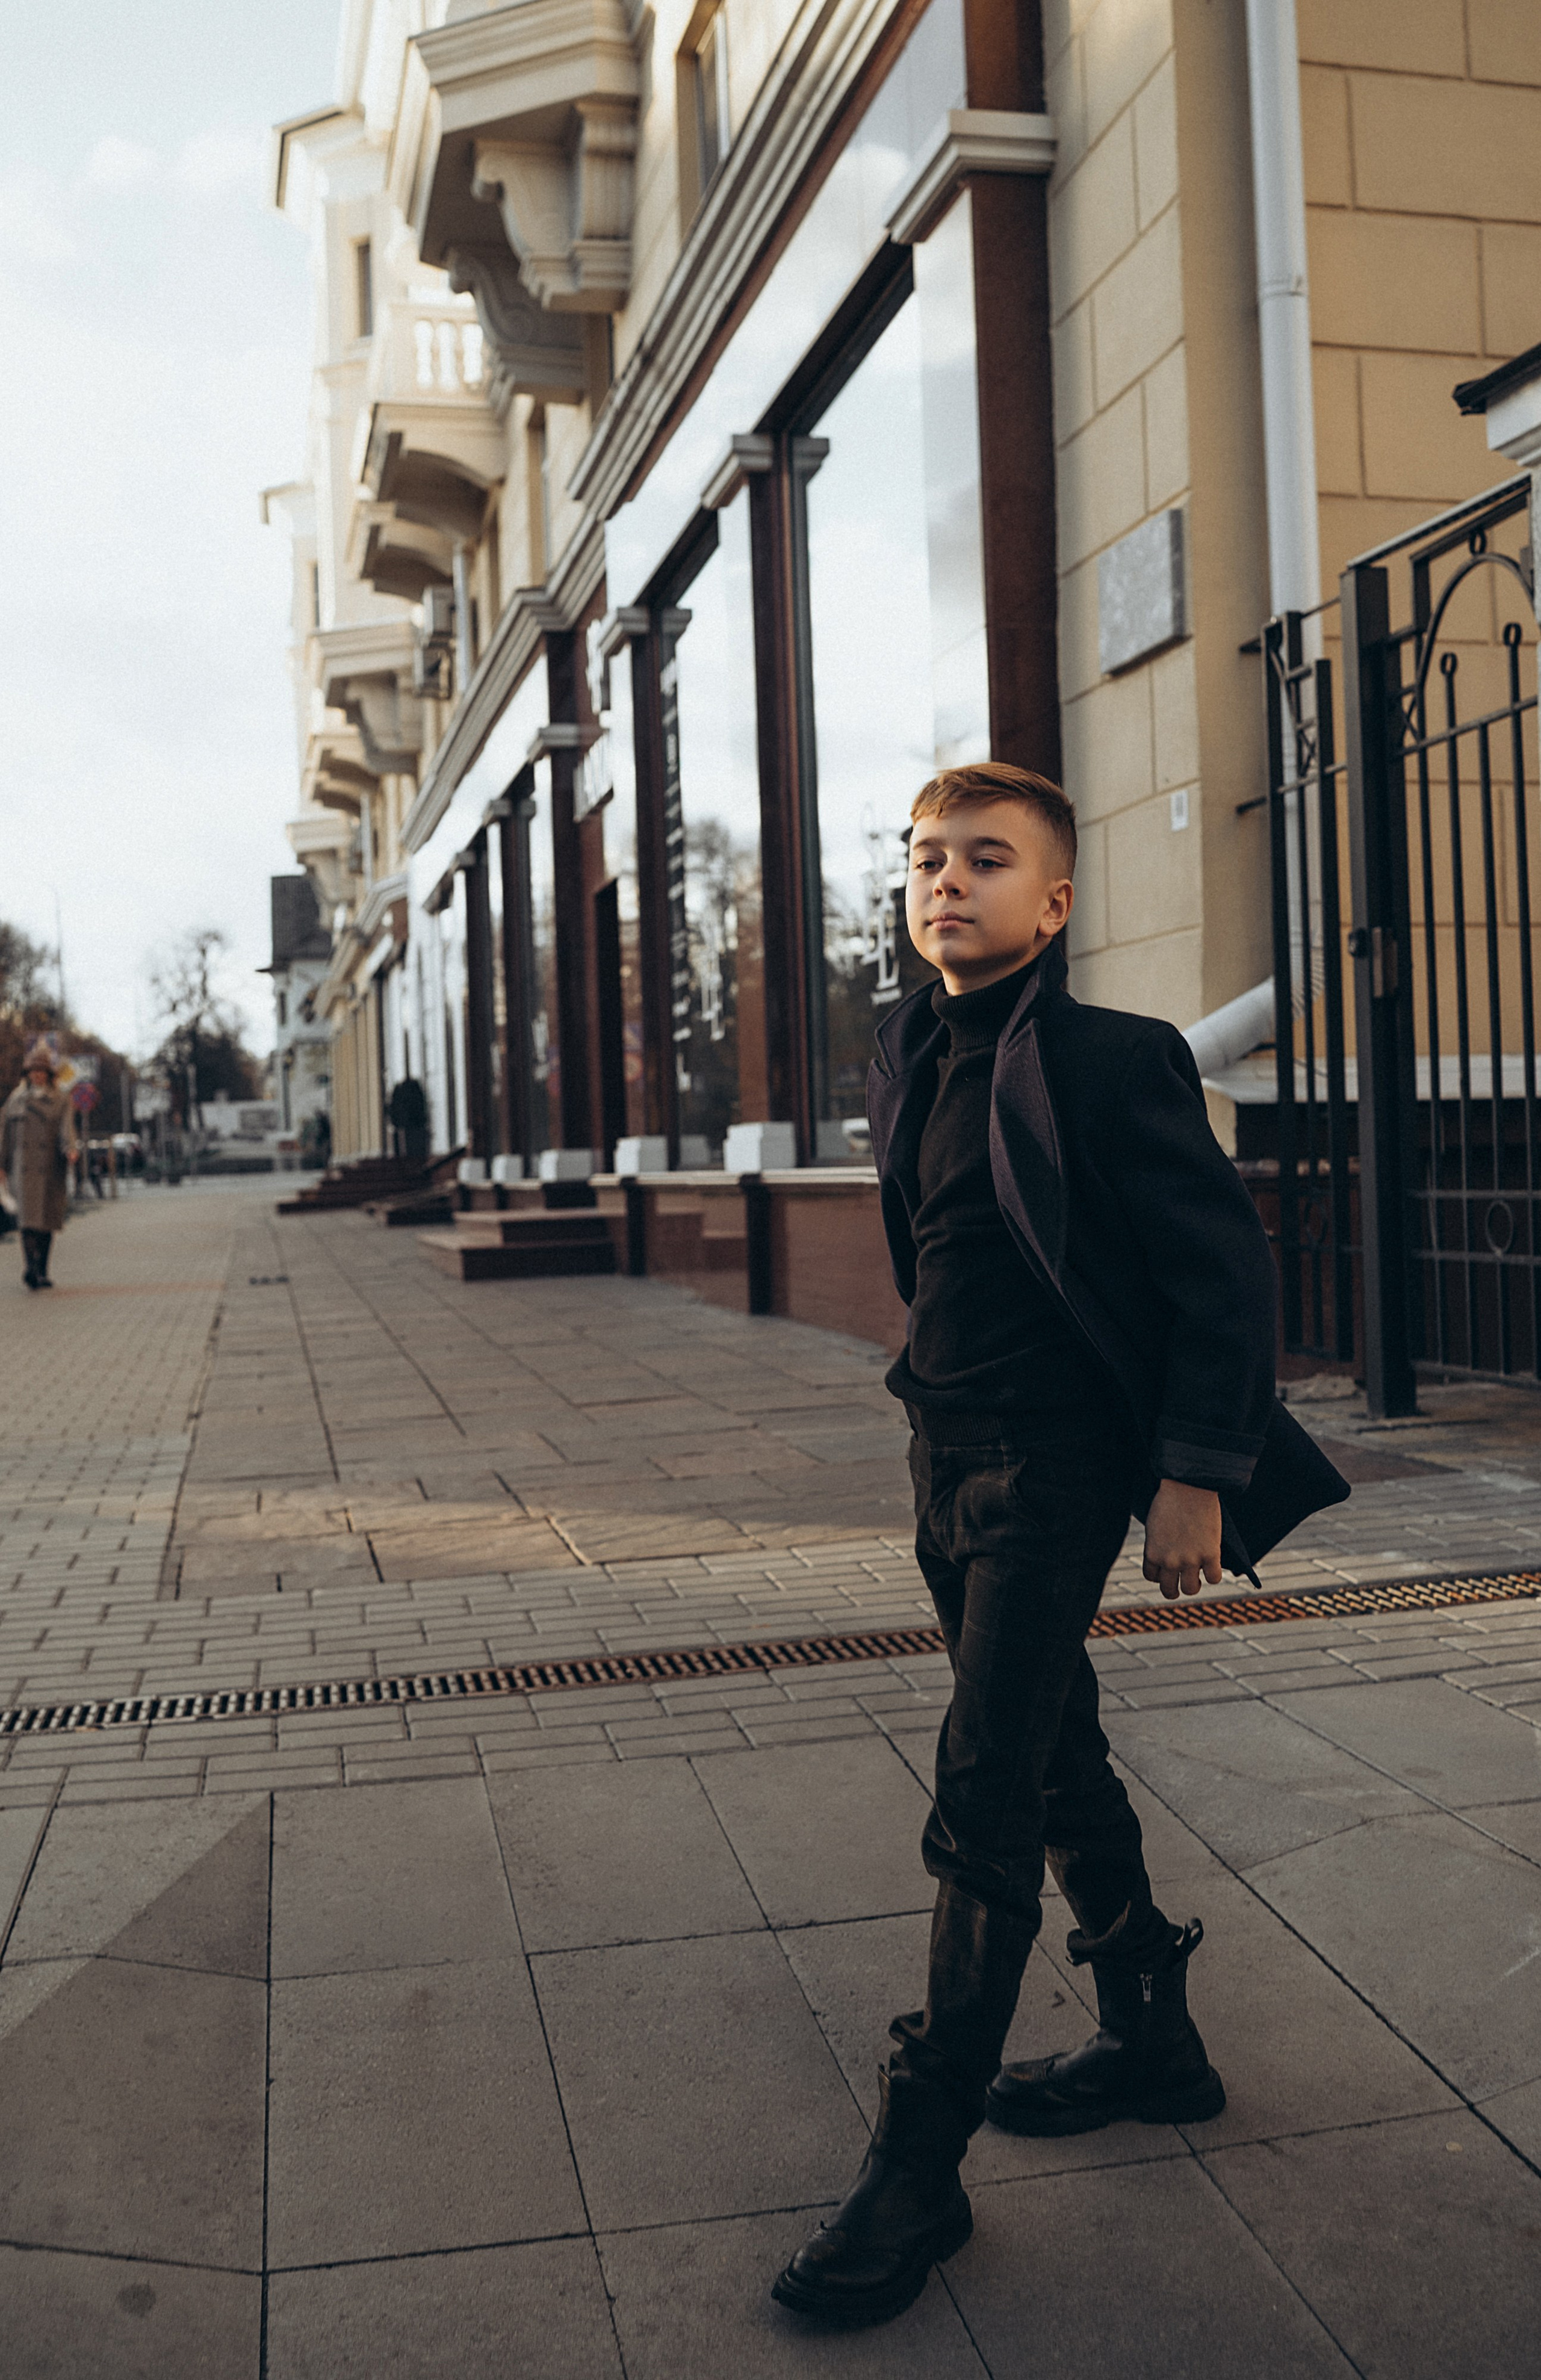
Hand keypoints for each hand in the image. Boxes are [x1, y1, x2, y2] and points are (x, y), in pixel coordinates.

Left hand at [1143, 1480, 1222, 1600]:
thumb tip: (1165, 1556)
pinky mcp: (1210, 1555)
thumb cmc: (1169, 1500)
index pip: (1152, 1577)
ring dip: (1194, 1585)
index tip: (1165, 1572)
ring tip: (1197, 1578)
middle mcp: (1169, 1561)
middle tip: (1181, 1584)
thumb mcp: (1154, 1525)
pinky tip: (1213, 1566)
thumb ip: (1157, 1544)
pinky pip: (1214, 1578)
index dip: (1159, 1576)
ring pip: (1191, 1589)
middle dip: (1174, 1590)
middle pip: (1169, 1590)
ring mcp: (1190, 1560)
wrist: (1188, 1487)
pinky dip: (1214, 1574)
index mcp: (1152, 1553)